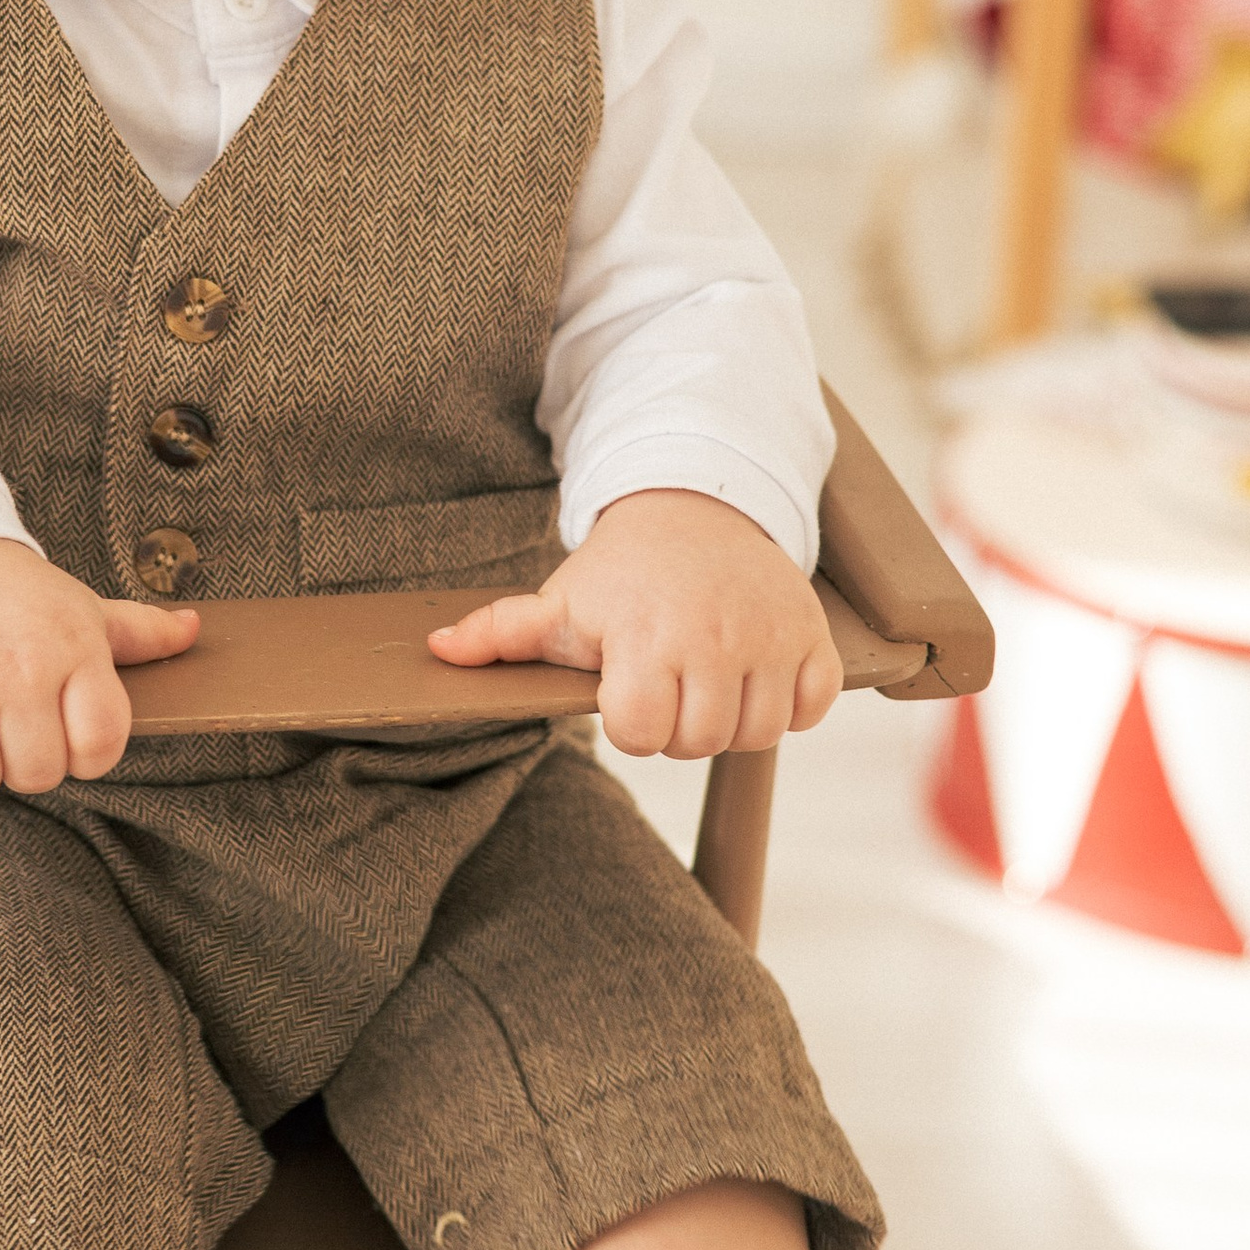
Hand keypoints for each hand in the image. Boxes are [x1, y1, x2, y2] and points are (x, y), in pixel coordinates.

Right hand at [0, 538, 198, 808]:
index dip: (85, 755)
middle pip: (38, 774)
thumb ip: (137, 630)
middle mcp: (19, 671)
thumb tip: (193, 629)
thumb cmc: (7, 594)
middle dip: (22, 762)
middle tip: (4, 725)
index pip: (102, 745)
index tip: (61, 735)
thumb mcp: (76, 606)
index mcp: (72, 649)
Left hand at [425, 489, 840, 759]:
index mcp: (647, 637)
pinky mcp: (813, 636)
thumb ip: (500, 633)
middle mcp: (714, 638)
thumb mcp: (561, 602)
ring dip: (733, 722)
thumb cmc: (622, 572)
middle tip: (668, 688)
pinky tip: (756, 678)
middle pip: (702, 742)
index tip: (628, 694)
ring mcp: (771, 637)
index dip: (632, 725)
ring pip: (759, 733)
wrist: (700, 507)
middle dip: (679, 729)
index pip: (644, 735)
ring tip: (708, 684)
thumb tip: (436, 652)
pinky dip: (791, 705)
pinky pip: (813, 709)